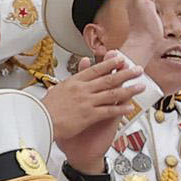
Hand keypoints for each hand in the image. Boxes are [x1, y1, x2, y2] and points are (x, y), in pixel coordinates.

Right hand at [43, 52, 145, 167]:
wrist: (40, 122)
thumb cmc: (44, 110)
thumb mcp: (54, 92)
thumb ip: (65, 86)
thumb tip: (63, 83)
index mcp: (74, 82)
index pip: (95, 70)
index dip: (109, 63)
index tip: (120, 58)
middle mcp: (82, 89)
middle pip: (108, 78)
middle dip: (125, 74)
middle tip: (138, 69)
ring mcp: (87, 102)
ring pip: (113, 93)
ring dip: (129, 89)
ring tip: (140, 86)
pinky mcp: (89, 115)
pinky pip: (109, 111)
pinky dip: (120, 109)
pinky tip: (130, 107)